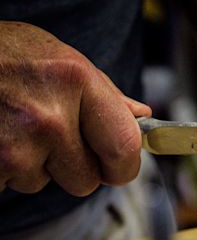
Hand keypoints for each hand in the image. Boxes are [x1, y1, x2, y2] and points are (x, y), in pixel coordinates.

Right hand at [0, 22, 150, 194]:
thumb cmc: (2, 55)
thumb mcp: (57, 57)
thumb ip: (102, 92)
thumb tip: (139, 116)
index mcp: (76, 82)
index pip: (124, 147)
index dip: (123, 166)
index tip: (116, 168)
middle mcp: (49, 116)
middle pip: (86, 180)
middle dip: (70, 167)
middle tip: (46, 136)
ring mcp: (15, 145)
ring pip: (42, 183)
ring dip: (30, 165)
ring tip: (8, 127)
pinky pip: (8, 185)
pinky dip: (1, 170)